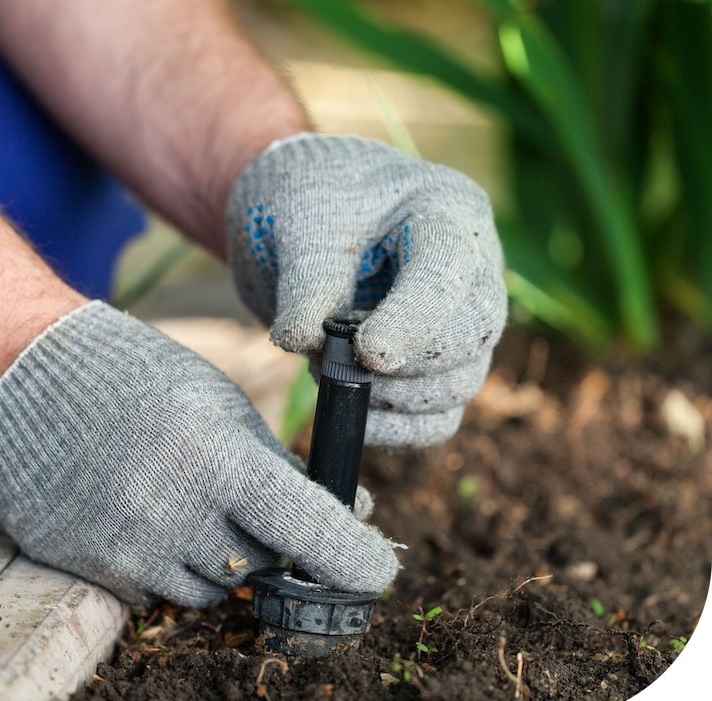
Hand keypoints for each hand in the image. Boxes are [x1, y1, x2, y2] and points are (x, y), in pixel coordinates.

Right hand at [0, 301, 397, 605]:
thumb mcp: (219, 403)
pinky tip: (148, 516)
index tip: (380, 572)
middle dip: (274, 546)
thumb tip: (349, 512)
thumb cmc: (138, 378)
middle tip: (254, 509)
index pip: (306, 526)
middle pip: (263, 568)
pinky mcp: (89, 564)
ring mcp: (126, 545)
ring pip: (212, 592)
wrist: (26, 374)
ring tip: (190, 502)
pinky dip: (170, 567)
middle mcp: (173, 510)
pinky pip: (157, 594)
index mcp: (215, 456)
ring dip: (221, 561)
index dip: (353, 557)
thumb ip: (280, 463)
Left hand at [226, 133, 506, 447]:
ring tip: (324, 369)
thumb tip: (301, 341)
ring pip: (458, 384)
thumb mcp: (301, 226)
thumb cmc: (307, 199)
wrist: (299, 216)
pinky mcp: (438, 365)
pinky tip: (352, 415)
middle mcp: (473, 268)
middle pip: (471, 336)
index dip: (412, 322)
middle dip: (402, 365)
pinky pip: (439, 418)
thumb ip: (306, 283)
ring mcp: (461, 320)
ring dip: (392, 399)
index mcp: (446, 212)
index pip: (447, 276)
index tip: (366, 354)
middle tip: (327, 360)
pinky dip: (397, 429)